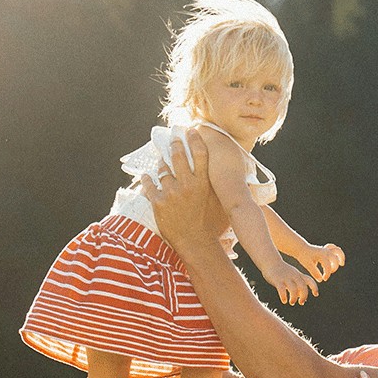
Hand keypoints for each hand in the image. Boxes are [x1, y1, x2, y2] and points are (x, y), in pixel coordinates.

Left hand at [141, 129, 226, 255]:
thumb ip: (223, 189)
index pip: (199, 153)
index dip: (194, 140)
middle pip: (178, 156)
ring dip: (162, 163)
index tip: (191, 132)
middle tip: (174, 139)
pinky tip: (146, 176)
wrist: (196, 245)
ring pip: (162, 169)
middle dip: (175, 144)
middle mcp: (187, 185)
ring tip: (161, 161)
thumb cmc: (212, 227)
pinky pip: (149, 185)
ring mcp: (171, 193)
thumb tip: (231, 178)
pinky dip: (147, 179)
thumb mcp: (222, 204)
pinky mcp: (158, 203)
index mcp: (204, 183)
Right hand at [263, 261, 319, 305]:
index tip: (316, 294)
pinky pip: (282, 290)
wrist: (270, 261)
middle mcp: (294, 276)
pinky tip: (284, 301)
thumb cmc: (282, 271)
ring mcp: (286, 278)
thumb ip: (298, 285)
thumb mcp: (292, 276)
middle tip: (301, 302)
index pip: (309, 280)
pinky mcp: (277, 280)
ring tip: (292, 302)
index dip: (314, 287)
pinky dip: (284, 296)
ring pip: (293, 289)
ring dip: (294, 298)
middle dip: (304, 296)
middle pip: (303, 286)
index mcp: (298, 275)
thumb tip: (301, 297)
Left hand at [296, 243, 345, 282]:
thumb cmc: (303, 256)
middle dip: (333, 268)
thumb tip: (321, 280)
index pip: (328, 266)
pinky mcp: (325, 249)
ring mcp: (326, 250)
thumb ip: (315, 272)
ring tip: (341, 264)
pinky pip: (334, 249)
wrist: (300, 248)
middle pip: (335, 260)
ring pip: (337, 251)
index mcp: (321, 255)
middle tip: (328, 274)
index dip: (327, 274)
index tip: (324, 279)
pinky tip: (337, 259)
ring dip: (341, 257)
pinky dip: (336, 253)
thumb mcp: (308, 265)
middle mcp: (325, 251)